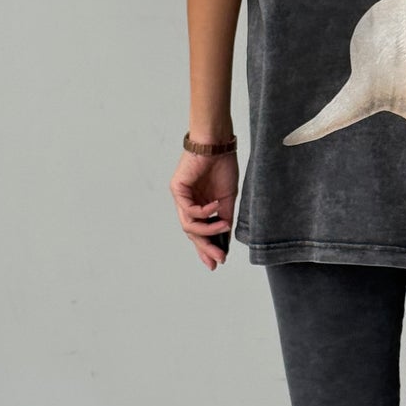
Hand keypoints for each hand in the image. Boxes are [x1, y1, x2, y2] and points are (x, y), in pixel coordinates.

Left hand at [170, 144, 237, 270]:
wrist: (217, 144)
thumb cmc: (223, 167)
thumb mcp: (228, 200)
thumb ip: (224, 219)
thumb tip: (225, 241)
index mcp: (199, 206)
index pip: (199, 233)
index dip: (207, 248)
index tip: (218, 261)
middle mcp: (187, 203)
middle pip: (192, 233)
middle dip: (206, 247)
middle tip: (219, 257)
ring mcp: (180, 197)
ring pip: (188, 225)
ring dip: (207, 230)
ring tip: (222, 226)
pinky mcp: (177, 189)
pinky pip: (189, 210)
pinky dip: (204, 212)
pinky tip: (216, 207)